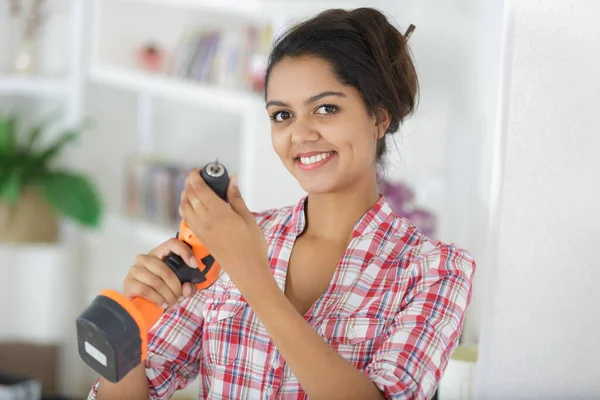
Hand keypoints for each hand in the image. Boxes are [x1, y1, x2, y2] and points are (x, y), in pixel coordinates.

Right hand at [123, 238, 198, 308]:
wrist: (141, 307)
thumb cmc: (161, 293)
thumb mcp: (179, 290)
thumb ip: (188, 288)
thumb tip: (188, 287)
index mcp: (159, 254)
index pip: (172, 244)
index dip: (184, 252)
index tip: (194, 265)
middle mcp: (145, 259)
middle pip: (165, 270)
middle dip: (175, 287)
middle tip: (179, 297)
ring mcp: (135, 270)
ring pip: (156, 281)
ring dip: (167, 296)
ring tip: (172, 303)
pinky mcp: (128, 283)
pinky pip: (146, 290)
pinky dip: (157, 299)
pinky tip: (162, 304)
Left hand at [178, 170, 270, 289]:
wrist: (247, 269)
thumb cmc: (251, 245)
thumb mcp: (248, 218)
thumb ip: (236, 197)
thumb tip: (232, 179)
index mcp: (217, 213)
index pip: (199, 189)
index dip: (195, 176)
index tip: (200, 170)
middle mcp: (204, 220)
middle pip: (189, 195)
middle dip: (190, 182)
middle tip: (199, 176)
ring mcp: (200, 230)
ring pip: (184, 206)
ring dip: (186, 194)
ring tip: (196, 188)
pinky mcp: (199, 237)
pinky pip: (186, 218)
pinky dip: (186, 207)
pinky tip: (194, 204)